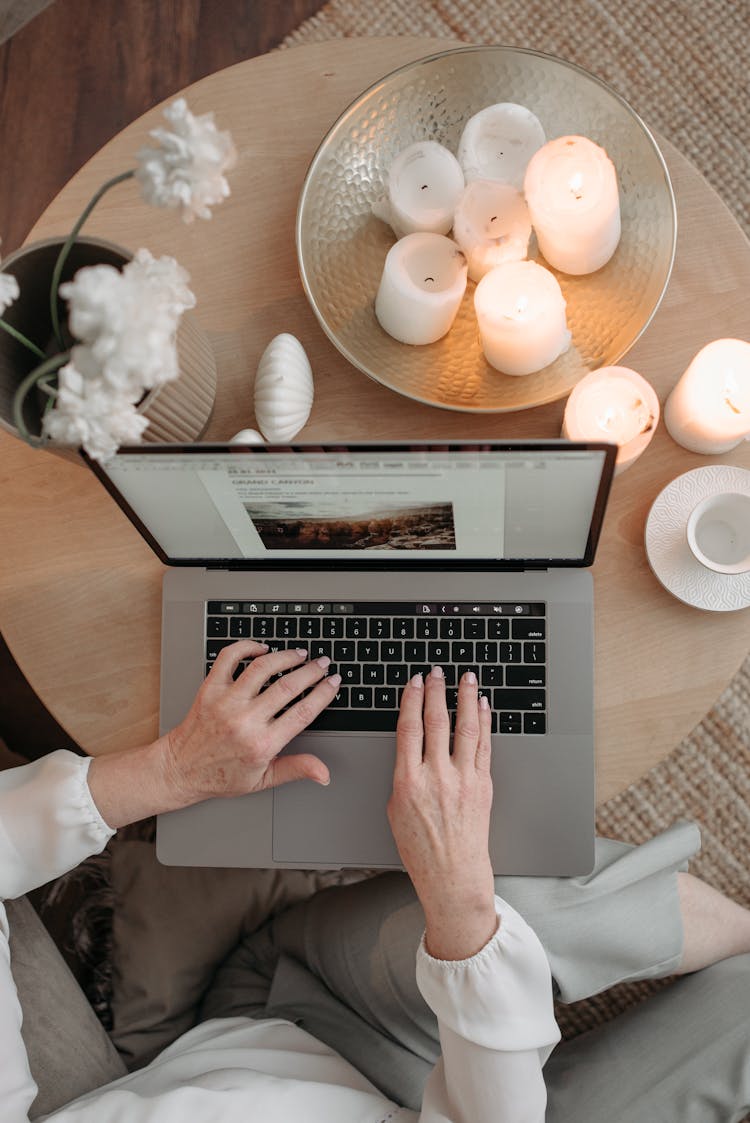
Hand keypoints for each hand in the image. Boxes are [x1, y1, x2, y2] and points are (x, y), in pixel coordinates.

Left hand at [88, 641, 339, 827]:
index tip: (333, 682)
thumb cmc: (221, 776)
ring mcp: (226, 702)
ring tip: (299, 654)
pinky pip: (229, 658)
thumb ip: (296, 769)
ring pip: (263, 668)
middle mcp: (245, 721)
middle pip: (288, 686)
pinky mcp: (210, 689)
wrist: (180, 770)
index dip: (323, 693)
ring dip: (286, 656)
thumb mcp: (263, 780)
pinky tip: (261, 648)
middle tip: (322, 663)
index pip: (303, 712)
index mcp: (262, 745)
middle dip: (312, 671)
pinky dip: (246, 647)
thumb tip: (324, 772)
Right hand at [387, 667, 496, 959]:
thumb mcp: (396, 809)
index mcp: (408, 782)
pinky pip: (485, 745)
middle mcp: (437, 777)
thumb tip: (412, 746)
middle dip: (437, 692)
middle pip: (437, 721)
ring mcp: (463, 779)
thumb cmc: (421, 849)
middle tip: (437, 672)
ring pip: (466, 728)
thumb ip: (403, 774)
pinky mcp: (483, 785)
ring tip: (466, 679)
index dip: (411, 700)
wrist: (453, 875)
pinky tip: (483, 707)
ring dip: (466, 698)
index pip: (409, 728)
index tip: (414, 683)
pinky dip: (484, 722)